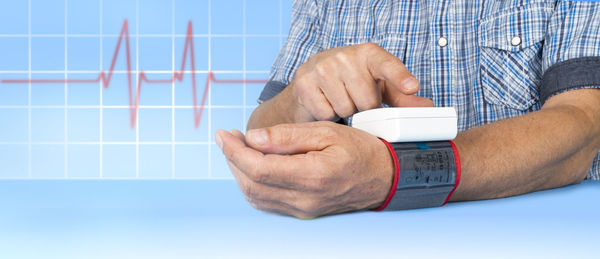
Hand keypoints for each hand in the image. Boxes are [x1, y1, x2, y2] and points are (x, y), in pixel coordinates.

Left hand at [215, 121, 394, 218]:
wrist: (383, 177)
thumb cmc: (359, 150)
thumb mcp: (327, 131)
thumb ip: (287, 136)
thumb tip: (252, 138)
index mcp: (312, 175)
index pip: (258, 168)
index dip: (234, 151)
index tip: (224, 134)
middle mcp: (305, 199)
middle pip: (251, 184)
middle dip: (233, 159)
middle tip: (229, 137)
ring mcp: (303, 209)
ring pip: (255, 196)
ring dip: (240, 172)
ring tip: (239, 148)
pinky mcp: (302, 212)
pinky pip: (267, 202)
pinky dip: (252, 184)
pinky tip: (253, 166)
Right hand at [287, 42, 433, 121]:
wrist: (310, 80)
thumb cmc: (351, 83)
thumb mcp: (378, 87)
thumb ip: (402, 98)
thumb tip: (427, 107)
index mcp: (368, 53)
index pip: (387, 65)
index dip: (400, 77)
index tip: (412, 86)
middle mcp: (344, 56)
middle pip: (367, 101)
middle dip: (364, 108)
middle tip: (355, 98)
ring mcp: (322, 68)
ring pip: (346, 109)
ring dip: (345, 112)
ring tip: (339, 99)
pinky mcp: (305, 83)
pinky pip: (327, 113)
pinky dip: (327, 115)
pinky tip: (325, 102)